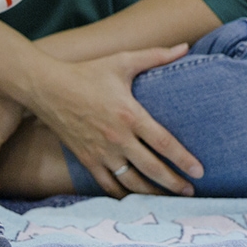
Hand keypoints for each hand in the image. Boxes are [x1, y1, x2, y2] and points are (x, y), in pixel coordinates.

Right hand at [20, 44, 202, 197]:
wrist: (47, 88)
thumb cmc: (87, 73)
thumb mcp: (122, 61)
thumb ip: (156, 56)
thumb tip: (185, 47)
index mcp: (130, 115)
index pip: (164, 143)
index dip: (184, 160)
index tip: (199, 171)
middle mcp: (117, 138)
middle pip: (152, 168)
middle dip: (174, 183)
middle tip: (191, 191)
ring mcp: (101, 152)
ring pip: (131, 182)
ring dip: (152, 194)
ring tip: (169, 199)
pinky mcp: (86, 160)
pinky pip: (108, 184)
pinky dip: (123, 195)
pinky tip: (135, 200)